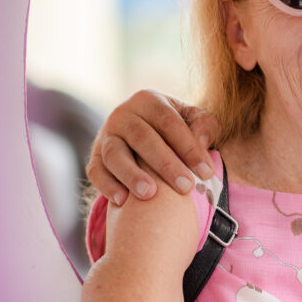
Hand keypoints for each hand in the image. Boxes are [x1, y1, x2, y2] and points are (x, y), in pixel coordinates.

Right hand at [86, 90, 219, 204]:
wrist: (144, 138)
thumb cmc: (176, 130)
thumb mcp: (193, 120)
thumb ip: (204, 125)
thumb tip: (202, 141)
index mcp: (148, 100)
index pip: (169, 122)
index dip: (189, 147)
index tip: (207, 172)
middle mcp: (123, 114)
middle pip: (142, 138)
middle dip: (166, 164)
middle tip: (186, 187)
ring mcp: (105, 136)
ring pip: (114, 154)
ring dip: (132, 175)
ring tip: (150, 194)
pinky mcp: (94, 157)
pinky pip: (96, 171)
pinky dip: (108, 186)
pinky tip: (123, 201)